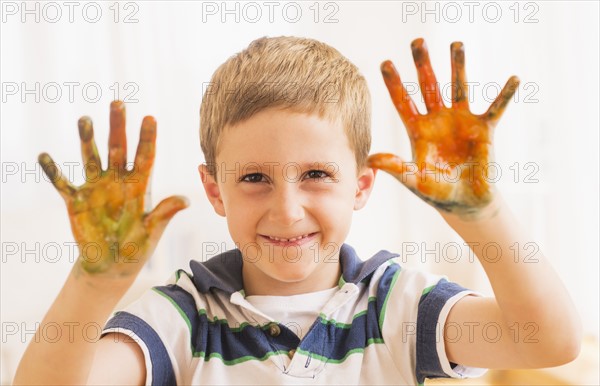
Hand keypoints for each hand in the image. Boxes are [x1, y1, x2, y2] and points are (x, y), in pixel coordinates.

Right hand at [39, 101, 187, 277]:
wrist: (112, 265)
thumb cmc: (137, 247)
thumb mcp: (152, 231)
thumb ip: (164, 214)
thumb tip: (186, 200)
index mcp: (139, 186)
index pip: (145, 157)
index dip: (147, 138)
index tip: (150, 118)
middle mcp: (117, 181)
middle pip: (117, 148)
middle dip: (118, 127)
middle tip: (118, 103)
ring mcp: (96, 188)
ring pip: (91, 158)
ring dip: (87, 139)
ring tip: (85, 119)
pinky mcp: (76, 201)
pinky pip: (62, 183)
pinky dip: (53, 171)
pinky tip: (44, 156)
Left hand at [368, 38, 518, 216]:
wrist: (464, 203)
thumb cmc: (436, 191)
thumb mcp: (414, 179)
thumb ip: (395, 167)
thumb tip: (371, 159)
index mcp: (418, 130)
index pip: (403, 101)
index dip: (394, 83)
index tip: (385, 63)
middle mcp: (438, 119)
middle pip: (428, 86)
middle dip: (423, 64)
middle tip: (417, 41)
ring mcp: (461, 121)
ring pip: (459, 87)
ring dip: (458, 66)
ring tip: (457, 43)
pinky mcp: (484, 128)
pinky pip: (496, 108)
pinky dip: (505, 95)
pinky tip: (514, 79)